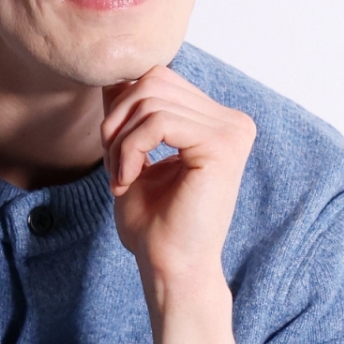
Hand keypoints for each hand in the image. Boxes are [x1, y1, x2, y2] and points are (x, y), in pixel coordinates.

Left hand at [101, 68, 255, 343]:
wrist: (170, 270)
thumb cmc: (155, 224)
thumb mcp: (132, 154)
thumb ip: (129, 114)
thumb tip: (112, 74)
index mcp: (216, 121)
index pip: (157, 79)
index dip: (121, 109)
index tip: (115, 158)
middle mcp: (232, 120)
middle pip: (153, 79)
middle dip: (118, 120)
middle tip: (113, 167)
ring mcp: (232, 130)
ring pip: (150, 100)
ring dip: (120, 142)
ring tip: (120, 179)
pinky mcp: (223, 145)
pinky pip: (157, 122)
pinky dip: (130, 150)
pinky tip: (127, 182)